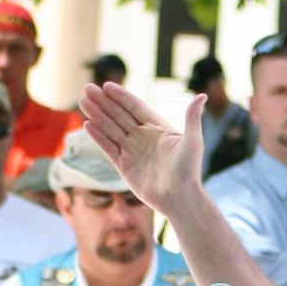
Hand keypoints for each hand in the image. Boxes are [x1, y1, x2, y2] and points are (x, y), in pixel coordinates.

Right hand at [79, 82, 204, 217]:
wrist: (180, 199)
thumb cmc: (189, 171)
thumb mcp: (193, 141)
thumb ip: (192, 117)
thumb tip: (203, 95)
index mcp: (157, 128)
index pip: (135, 107)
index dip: (121, 96)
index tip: (107, 86)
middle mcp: (143, 138)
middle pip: (119, 115)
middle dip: (103, 102)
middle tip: (87, 89)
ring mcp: (132, 151)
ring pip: (110, 129)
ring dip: (97, 115)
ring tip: (83, 101)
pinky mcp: (124, 167)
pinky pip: (108, 148)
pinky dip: (98, 137)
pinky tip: (87, 125)